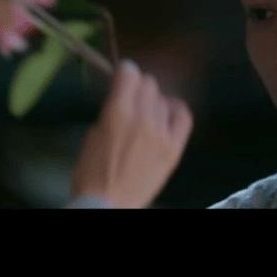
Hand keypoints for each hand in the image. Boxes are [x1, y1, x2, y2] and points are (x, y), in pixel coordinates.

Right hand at [71, 60, 193, 207]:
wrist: (108, 205)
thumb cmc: (92, 173)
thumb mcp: (93, 134)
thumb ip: (110, 110)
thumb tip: (122, 95)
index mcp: (117, 113)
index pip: (129, 73)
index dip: (125, 72)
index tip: (123, 75)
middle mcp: (142, 117)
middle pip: (149, 84)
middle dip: (139, 88)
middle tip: (132, 100)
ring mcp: (161, 133)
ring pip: (163, 100)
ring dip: (153, 103)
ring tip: (147, 114)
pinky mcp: (174, 148)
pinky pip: (184, 117)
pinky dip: (176, 110)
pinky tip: (169, 112)